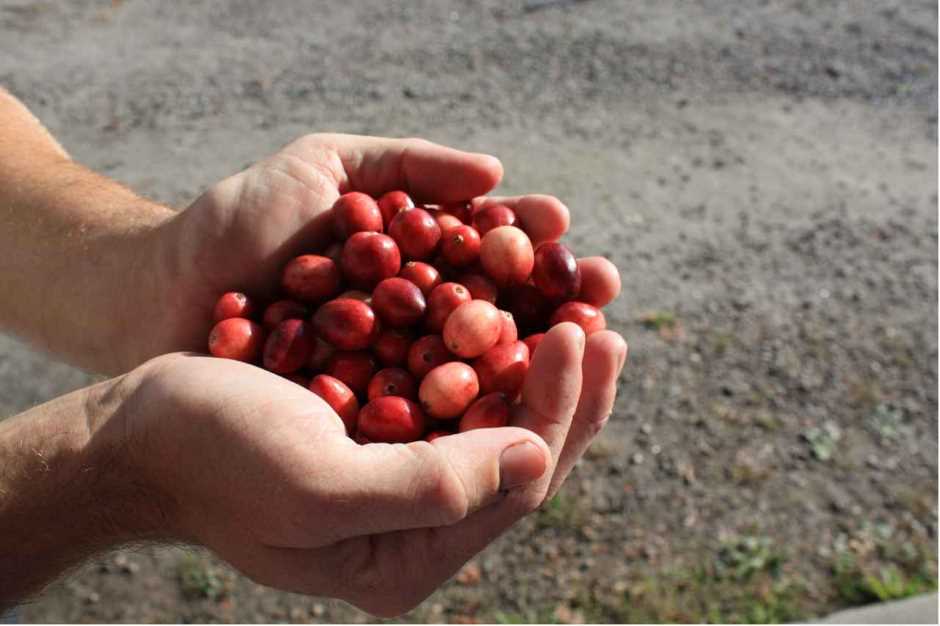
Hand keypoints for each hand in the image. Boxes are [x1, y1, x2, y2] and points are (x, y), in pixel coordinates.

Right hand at [119, 319, 624, 615]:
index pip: (515, 486)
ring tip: (579, 311)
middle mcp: (414, 527)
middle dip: (567, 388)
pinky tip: (513, 313)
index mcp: (404, 558)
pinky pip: (458, 397)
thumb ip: (430, 489)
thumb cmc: (215, 457)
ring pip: (498, 422)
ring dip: (538, 367)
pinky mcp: (385, 438)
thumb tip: (536, 458)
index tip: (578, 332)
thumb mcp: (317, 485)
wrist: (141, 431)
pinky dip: (489, 354)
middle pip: (521, 455)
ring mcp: (402, 481)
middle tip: (602, 317)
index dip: (559, 408)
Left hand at [135, 133, 620, 368]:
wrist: (158, 295)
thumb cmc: (235, 226)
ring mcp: (397, 372)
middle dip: (554, 300)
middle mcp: (417, 317)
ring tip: (581, 340)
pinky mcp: (371, 421)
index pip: (489, 250)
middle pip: (501, 309)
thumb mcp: (320, 168)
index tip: (569, 234)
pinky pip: (432, 416)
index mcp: (414, 259)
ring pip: (479, 366)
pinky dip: (474, 408)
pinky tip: (516, 399)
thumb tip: (496, 170)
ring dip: (532, 355)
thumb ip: (408, 163)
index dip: (530, 244)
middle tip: (603, 291)